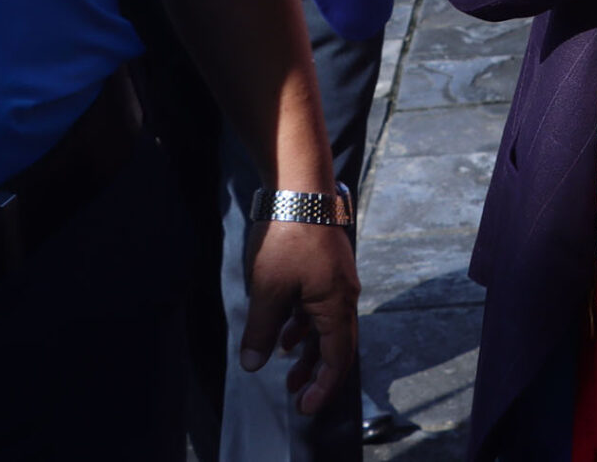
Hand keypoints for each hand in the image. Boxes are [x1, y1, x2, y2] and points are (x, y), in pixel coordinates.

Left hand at [239, 219, 360, 416]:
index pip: (337, 359)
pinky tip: (285, 329)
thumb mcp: (268, 290)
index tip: (305, 407)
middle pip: (336, 345)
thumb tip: (253, 364)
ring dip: (309, 348)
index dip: (323, 387)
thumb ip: (262, 331)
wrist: (299, 189)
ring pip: (326, 325)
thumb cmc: (287, 238)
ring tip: (288, 366)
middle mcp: (343, 295)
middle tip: (296, 394)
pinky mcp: (325, 266)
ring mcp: (335, 279)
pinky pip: (319, 306)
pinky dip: (304, 324)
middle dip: (316, 372)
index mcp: (336, 305)